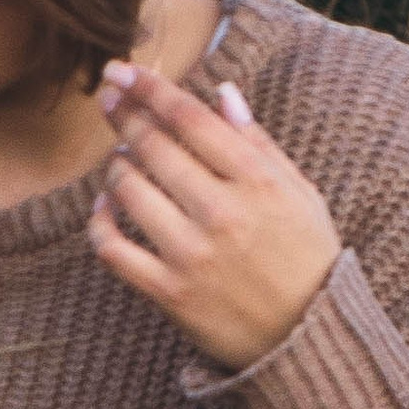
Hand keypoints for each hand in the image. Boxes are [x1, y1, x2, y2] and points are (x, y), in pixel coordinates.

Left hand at [89, 64, 340, 370]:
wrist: (308, 339)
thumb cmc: (307, 258)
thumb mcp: (301, 194)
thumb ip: (258, 143)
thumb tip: (222, 93)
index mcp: (257, 182)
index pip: (190, 119)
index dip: (151, 88)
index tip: (124, 69)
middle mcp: (222, 213)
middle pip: (154, 147)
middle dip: (124, 113)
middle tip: (108, 94)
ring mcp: (191, 255)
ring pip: (128, 191)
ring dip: (116, 166)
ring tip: (121, 157)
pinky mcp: (168, 293)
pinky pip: (113, 249)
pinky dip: (100, 222)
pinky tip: (104, 207)